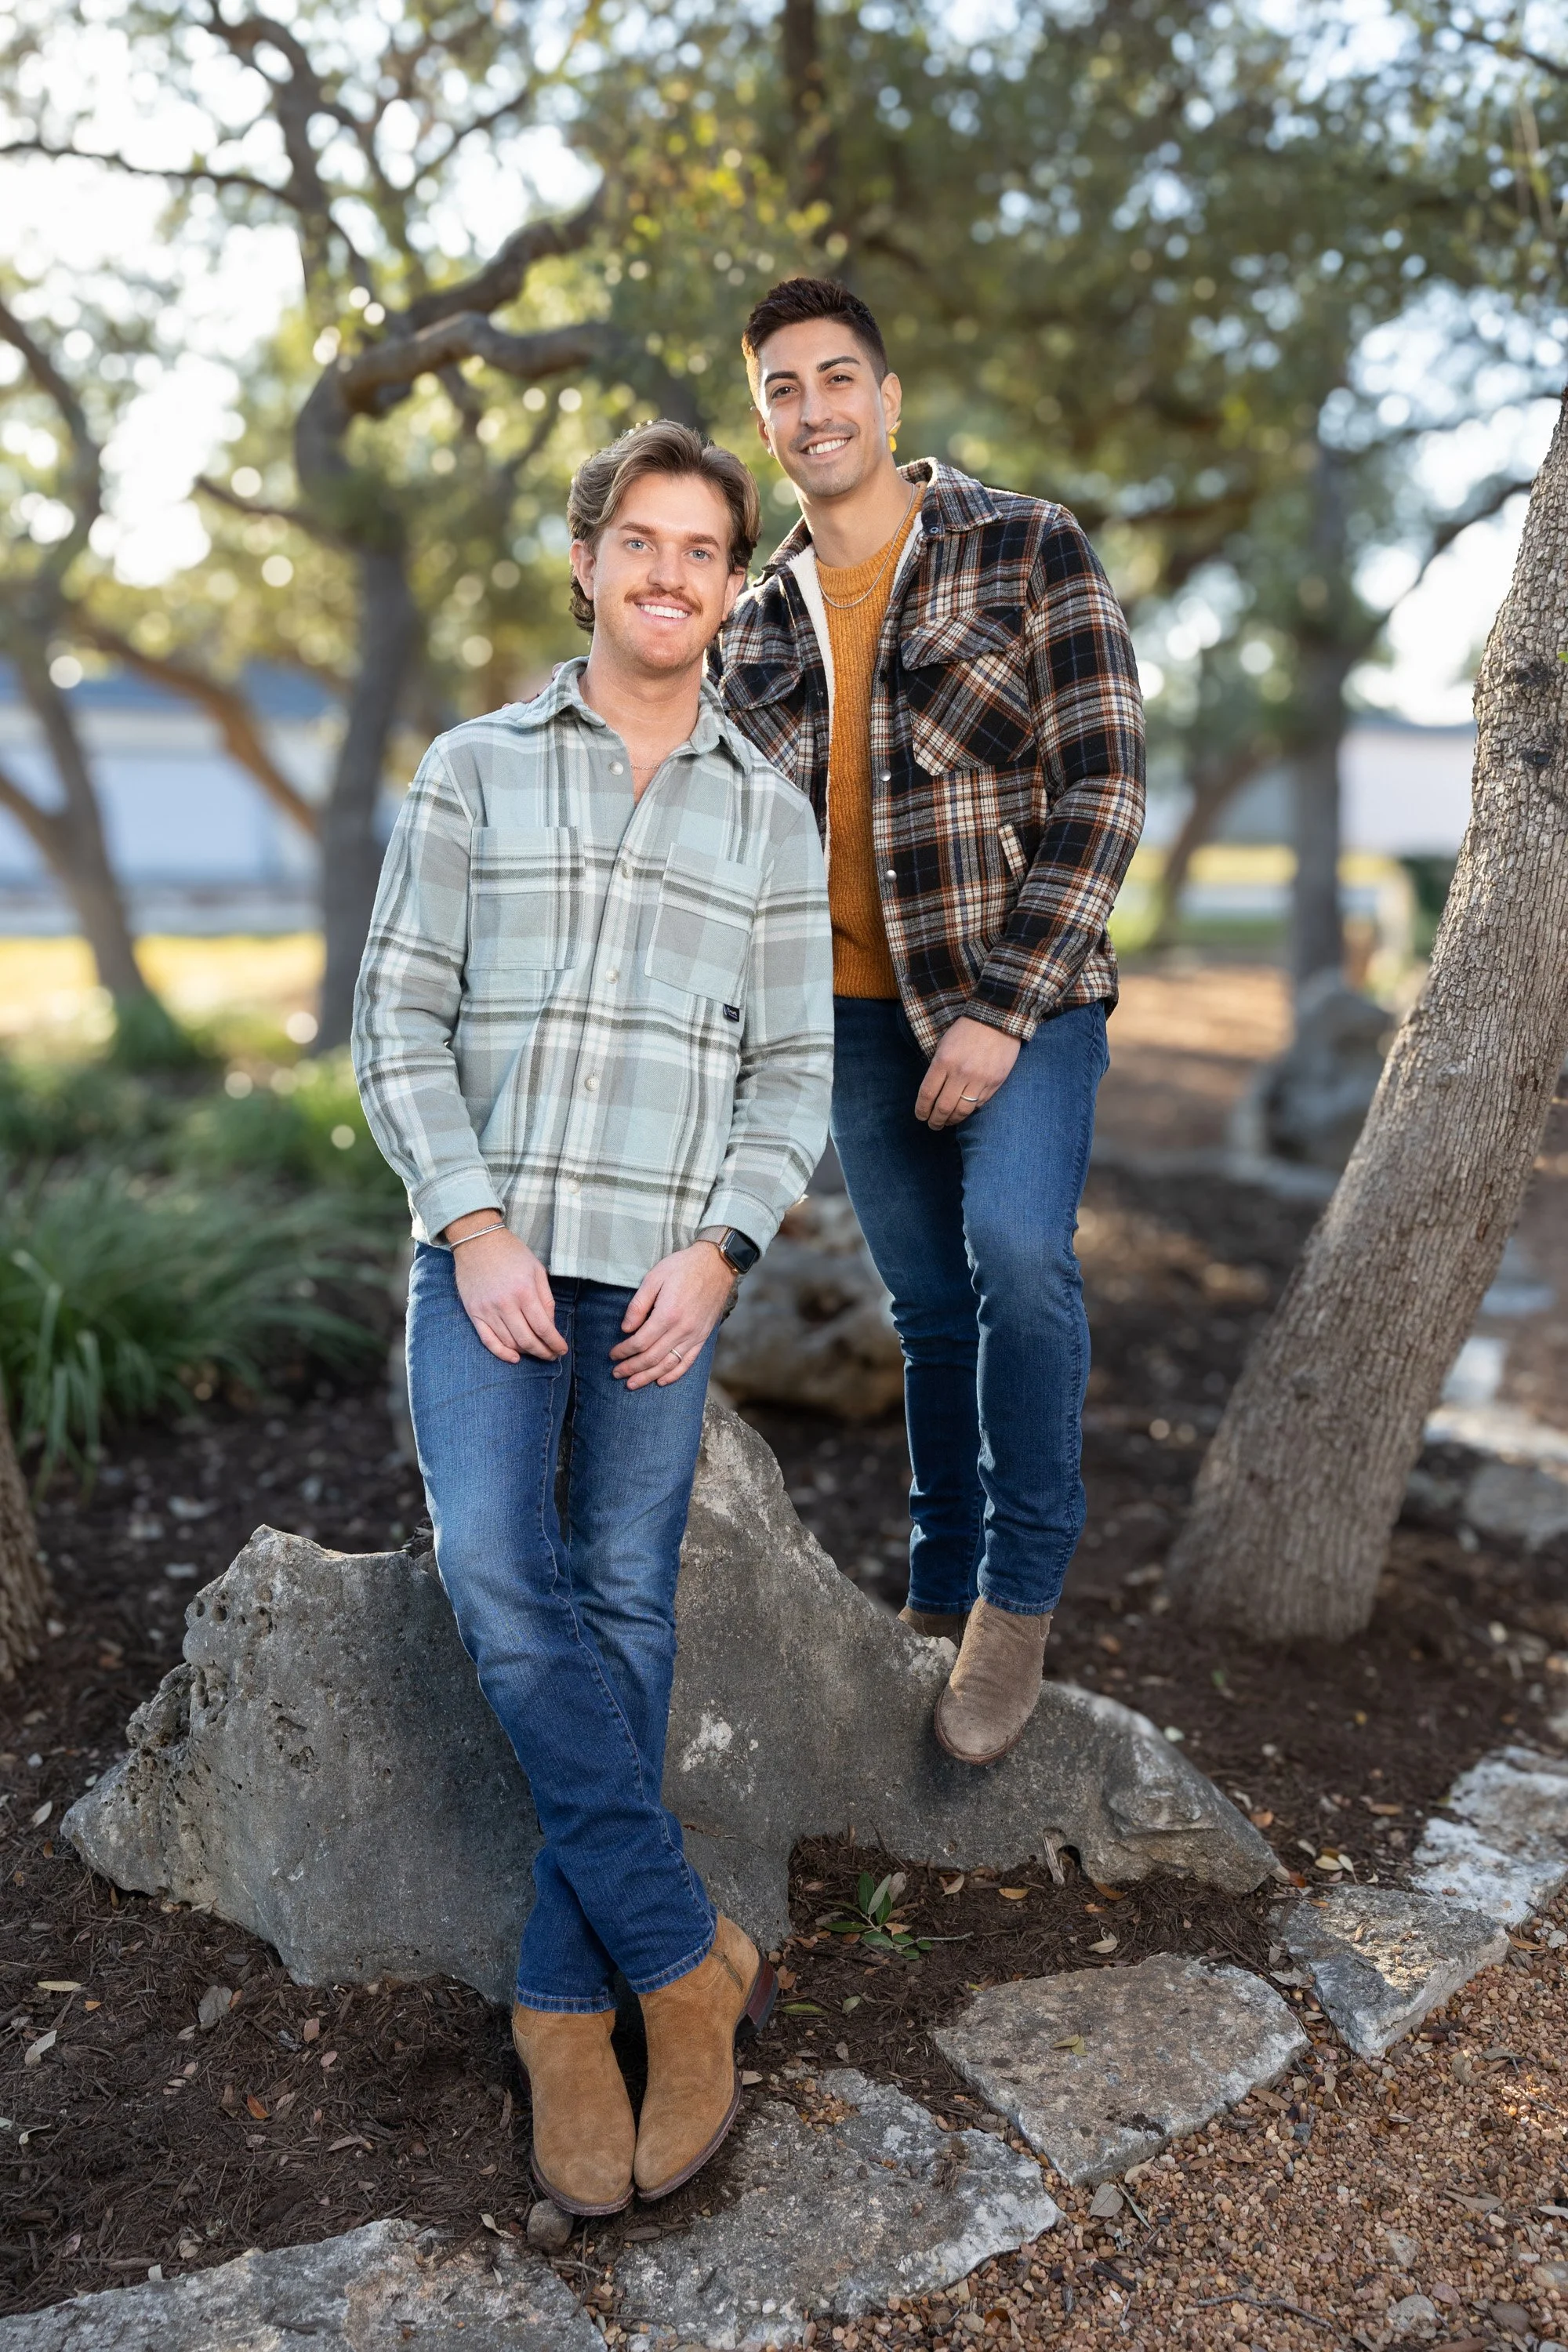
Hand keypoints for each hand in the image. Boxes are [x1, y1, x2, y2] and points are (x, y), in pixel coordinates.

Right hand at [445, 1214, 567, 1364]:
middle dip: (543, 1352)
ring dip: (526, 1352)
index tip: (561, 1350)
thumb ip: (545, 1299)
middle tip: (551, 1355)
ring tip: (536, 1351)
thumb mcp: (536, 1269)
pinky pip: (488, 1340)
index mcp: (524, 1291)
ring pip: (510, 1343)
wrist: (477, 1241)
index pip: (543, 1327)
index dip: (554, 1343)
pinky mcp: (474, 1313)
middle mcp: (505, 1304)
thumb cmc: (511, 1253)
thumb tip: (550, 1325)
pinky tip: (514, 1358)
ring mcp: (487, 1310)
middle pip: (527, 1340)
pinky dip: (502, 1353)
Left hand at [610, 1242, 735, 1389]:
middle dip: (631, 1368)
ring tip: (633, 1384)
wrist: (716, 1265)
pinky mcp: (703, 1337)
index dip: (624, 1351)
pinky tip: (661, 1381)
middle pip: (652, 1358)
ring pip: (668, 1365)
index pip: (640, 1342)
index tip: (613, 1355)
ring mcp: (694, 1336)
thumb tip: (626, 1328)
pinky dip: (673, 1375)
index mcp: (667, 1314)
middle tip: (617, 1373)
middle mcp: (682, 1330)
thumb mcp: (654, 1278)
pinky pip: (687, 1362)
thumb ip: (639, 1305)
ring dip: (648, 1377)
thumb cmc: (683, 1268)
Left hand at [915, 1014, 1020, 1128]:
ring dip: (952, 1120)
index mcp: (943, 1061)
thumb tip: (932, 1095)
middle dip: (935, 1120)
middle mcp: (960, 1073)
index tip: (921, 1116)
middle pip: (943, 1107)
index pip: (927, 1094)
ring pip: (962, 1110)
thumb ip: (937, 1069)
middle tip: (933, 1125)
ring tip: (948, 1122)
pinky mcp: (995, 1083)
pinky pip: (979, 1104)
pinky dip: (970, 1109)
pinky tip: (964, 1109)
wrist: (997, 1020)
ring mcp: (979, 1079)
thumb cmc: (966, 1031)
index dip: (922, 1109)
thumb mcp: (944, 1045)